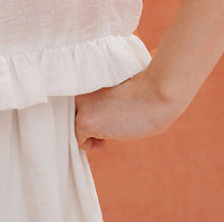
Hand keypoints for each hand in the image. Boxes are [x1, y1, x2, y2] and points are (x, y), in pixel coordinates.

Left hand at [74, 70, 190, 151]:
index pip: (71, 99)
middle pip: (69, 113)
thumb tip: (88, 113)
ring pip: (71, 126)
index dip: (82, 111)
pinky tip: (105, 141)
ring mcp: (79, 104)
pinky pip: (77, 141)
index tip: (98, 118)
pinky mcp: (84, 120)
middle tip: (102, 128)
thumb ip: (95, 97)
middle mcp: (76, 89)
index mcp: (83, 78)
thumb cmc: (140, 93)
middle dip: (84, 122)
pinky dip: (90, 145)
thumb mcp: (111, 92)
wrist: (154, 95)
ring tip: (103, 135)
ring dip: (86, 134)